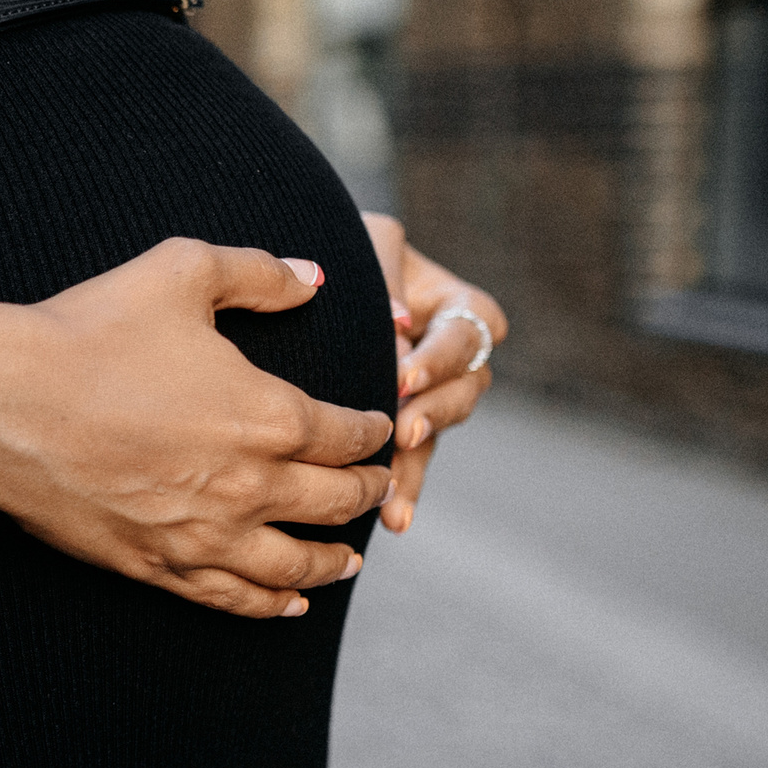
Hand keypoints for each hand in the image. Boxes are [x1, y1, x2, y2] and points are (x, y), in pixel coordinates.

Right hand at [0, 239, 393, 618]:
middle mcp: (250, 486)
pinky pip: (232, 598)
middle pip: (334, 500)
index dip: (374, 429)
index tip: (380, 425)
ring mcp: (203, 535)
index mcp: (269, 415)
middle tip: (378, 485)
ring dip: (332, 560)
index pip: (349, 433)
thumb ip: (259, 272)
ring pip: (295, 563)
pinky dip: (270, 604)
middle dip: (366, 490)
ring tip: (350, 559)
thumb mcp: (180, 272)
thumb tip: (313, 278)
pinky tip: (288, 603)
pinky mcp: (155, 564)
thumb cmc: (87, 330)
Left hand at [362, 213, 508, 533]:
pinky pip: (410, 459)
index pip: (473, 326)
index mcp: (450, 301)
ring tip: (395, 494)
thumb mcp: (365, 247)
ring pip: (437, 430)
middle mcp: (444, 350)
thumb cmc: (336, 251)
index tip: (404, 372)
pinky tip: (395, 520)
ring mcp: (423, 391)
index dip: (444, 354)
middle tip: (406, 430)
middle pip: (467, 385)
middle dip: (438, 409)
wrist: (294, 286)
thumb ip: (384, 278)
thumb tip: (396, 325)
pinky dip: (404, 487)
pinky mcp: (395, 425)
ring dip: (419, 461)